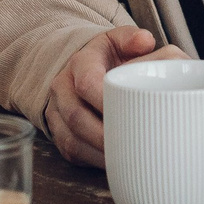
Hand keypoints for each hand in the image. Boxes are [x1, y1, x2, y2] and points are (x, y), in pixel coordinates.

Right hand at [43, 26, 188, 167]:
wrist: (85, 68)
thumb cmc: (111, 58)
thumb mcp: (119, 40)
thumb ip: (133, 38)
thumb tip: (145, 41)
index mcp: (80, 63)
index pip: (87, 83)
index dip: (105, 102)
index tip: (131, 113)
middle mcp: (62, 88)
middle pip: (77, 117)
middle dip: (105, 135)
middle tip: (134, 145)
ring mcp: (57, 113)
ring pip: (72, 140)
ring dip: (100, 154)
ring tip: (129, 159)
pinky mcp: (60, 134)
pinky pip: (73, 154)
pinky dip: (95, 162)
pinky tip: (117, 165)